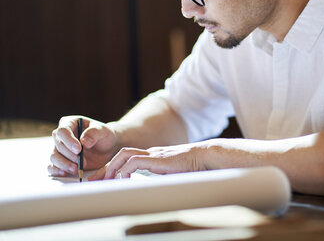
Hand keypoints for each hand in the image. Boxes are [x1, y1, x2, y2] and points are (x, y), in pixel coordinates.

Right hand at [49, 116, 118, 176]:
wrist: (107, 147)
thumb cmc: (104, 136)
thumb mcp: (103, 131)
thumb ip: (94, 133)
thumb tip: (83, 142)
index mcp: (70, 123)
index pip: (63, 131)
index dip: (68, 141)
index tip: (78, 149)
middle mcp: (62, 135)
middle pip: (58, 145)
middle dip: (70, 155)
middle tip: (82, 162)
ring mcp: (60, 148)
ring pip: (54, 156)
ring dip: (64, 164)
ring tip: (77, 169)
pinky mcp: (62, 160)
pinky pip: (52, 166)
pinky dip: (56, 170)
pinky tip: (64, 173)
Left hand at [89, 143, 208, 179]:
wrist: (205, 157)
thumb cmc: (194, 167)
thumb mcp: (173, 175)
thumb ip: (162, 180)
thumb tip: (153, 194)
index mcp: (154, 157)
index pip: (128, 159)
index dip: (114, 169)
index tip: (103, 180)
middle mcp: (151, 153)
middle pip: (121, 155)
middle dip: (106, 168)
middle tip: (93, 180)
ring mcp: (154, 154)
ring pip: (124, 155)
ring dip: (112, 167)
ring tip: (105, 180)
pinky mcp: (157, 158)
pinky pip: (135, 161)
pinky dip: (125, 170)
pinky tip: (122, 179)